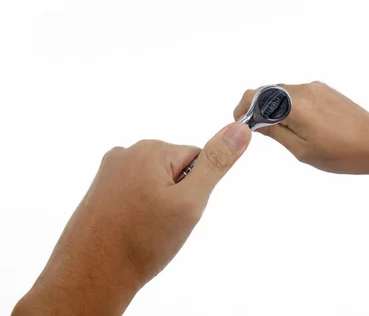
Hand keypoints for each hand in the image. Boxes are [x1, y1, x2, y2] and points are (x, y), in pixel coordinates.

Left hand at [13, 123, 250, 315]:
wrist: (90, 277)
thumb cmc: (140, 242)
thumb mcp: (189, 202)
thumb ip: (216, 163)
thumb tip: (239, 129)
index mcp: (150, 150)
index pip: (198, 158)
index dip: (196, 189)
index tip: (179, 211)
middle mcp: (126, 153)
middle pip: (176, 168)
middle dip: (177, 196)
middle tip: (163, 225)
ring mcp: (110, 171)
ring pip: (156, 182)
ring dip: (159, 204)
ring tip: (146, 231)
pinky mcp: (101, 189)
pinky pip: (136, 192)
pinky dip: (140, 210)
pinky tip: (132, 229)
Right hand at [233, 81, 368, 174]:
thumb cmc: (343, 154)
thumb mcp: (302, 150)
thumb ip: (276, 132)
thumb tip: (255, 122)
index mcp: (295, 104)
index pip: (256, 96)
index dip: (242, 108)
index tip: (239, 122)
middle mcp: (305, 89)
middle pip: (268, 91)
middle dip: (257, 108)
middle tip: (254, 130)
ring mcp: (318, 88)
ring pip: (284, 92)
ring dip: (274, 107)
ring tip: (277, 131)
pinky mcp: (327, 91)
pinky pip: (300, 94)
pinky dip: (290, 105)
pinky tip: (297, 125)